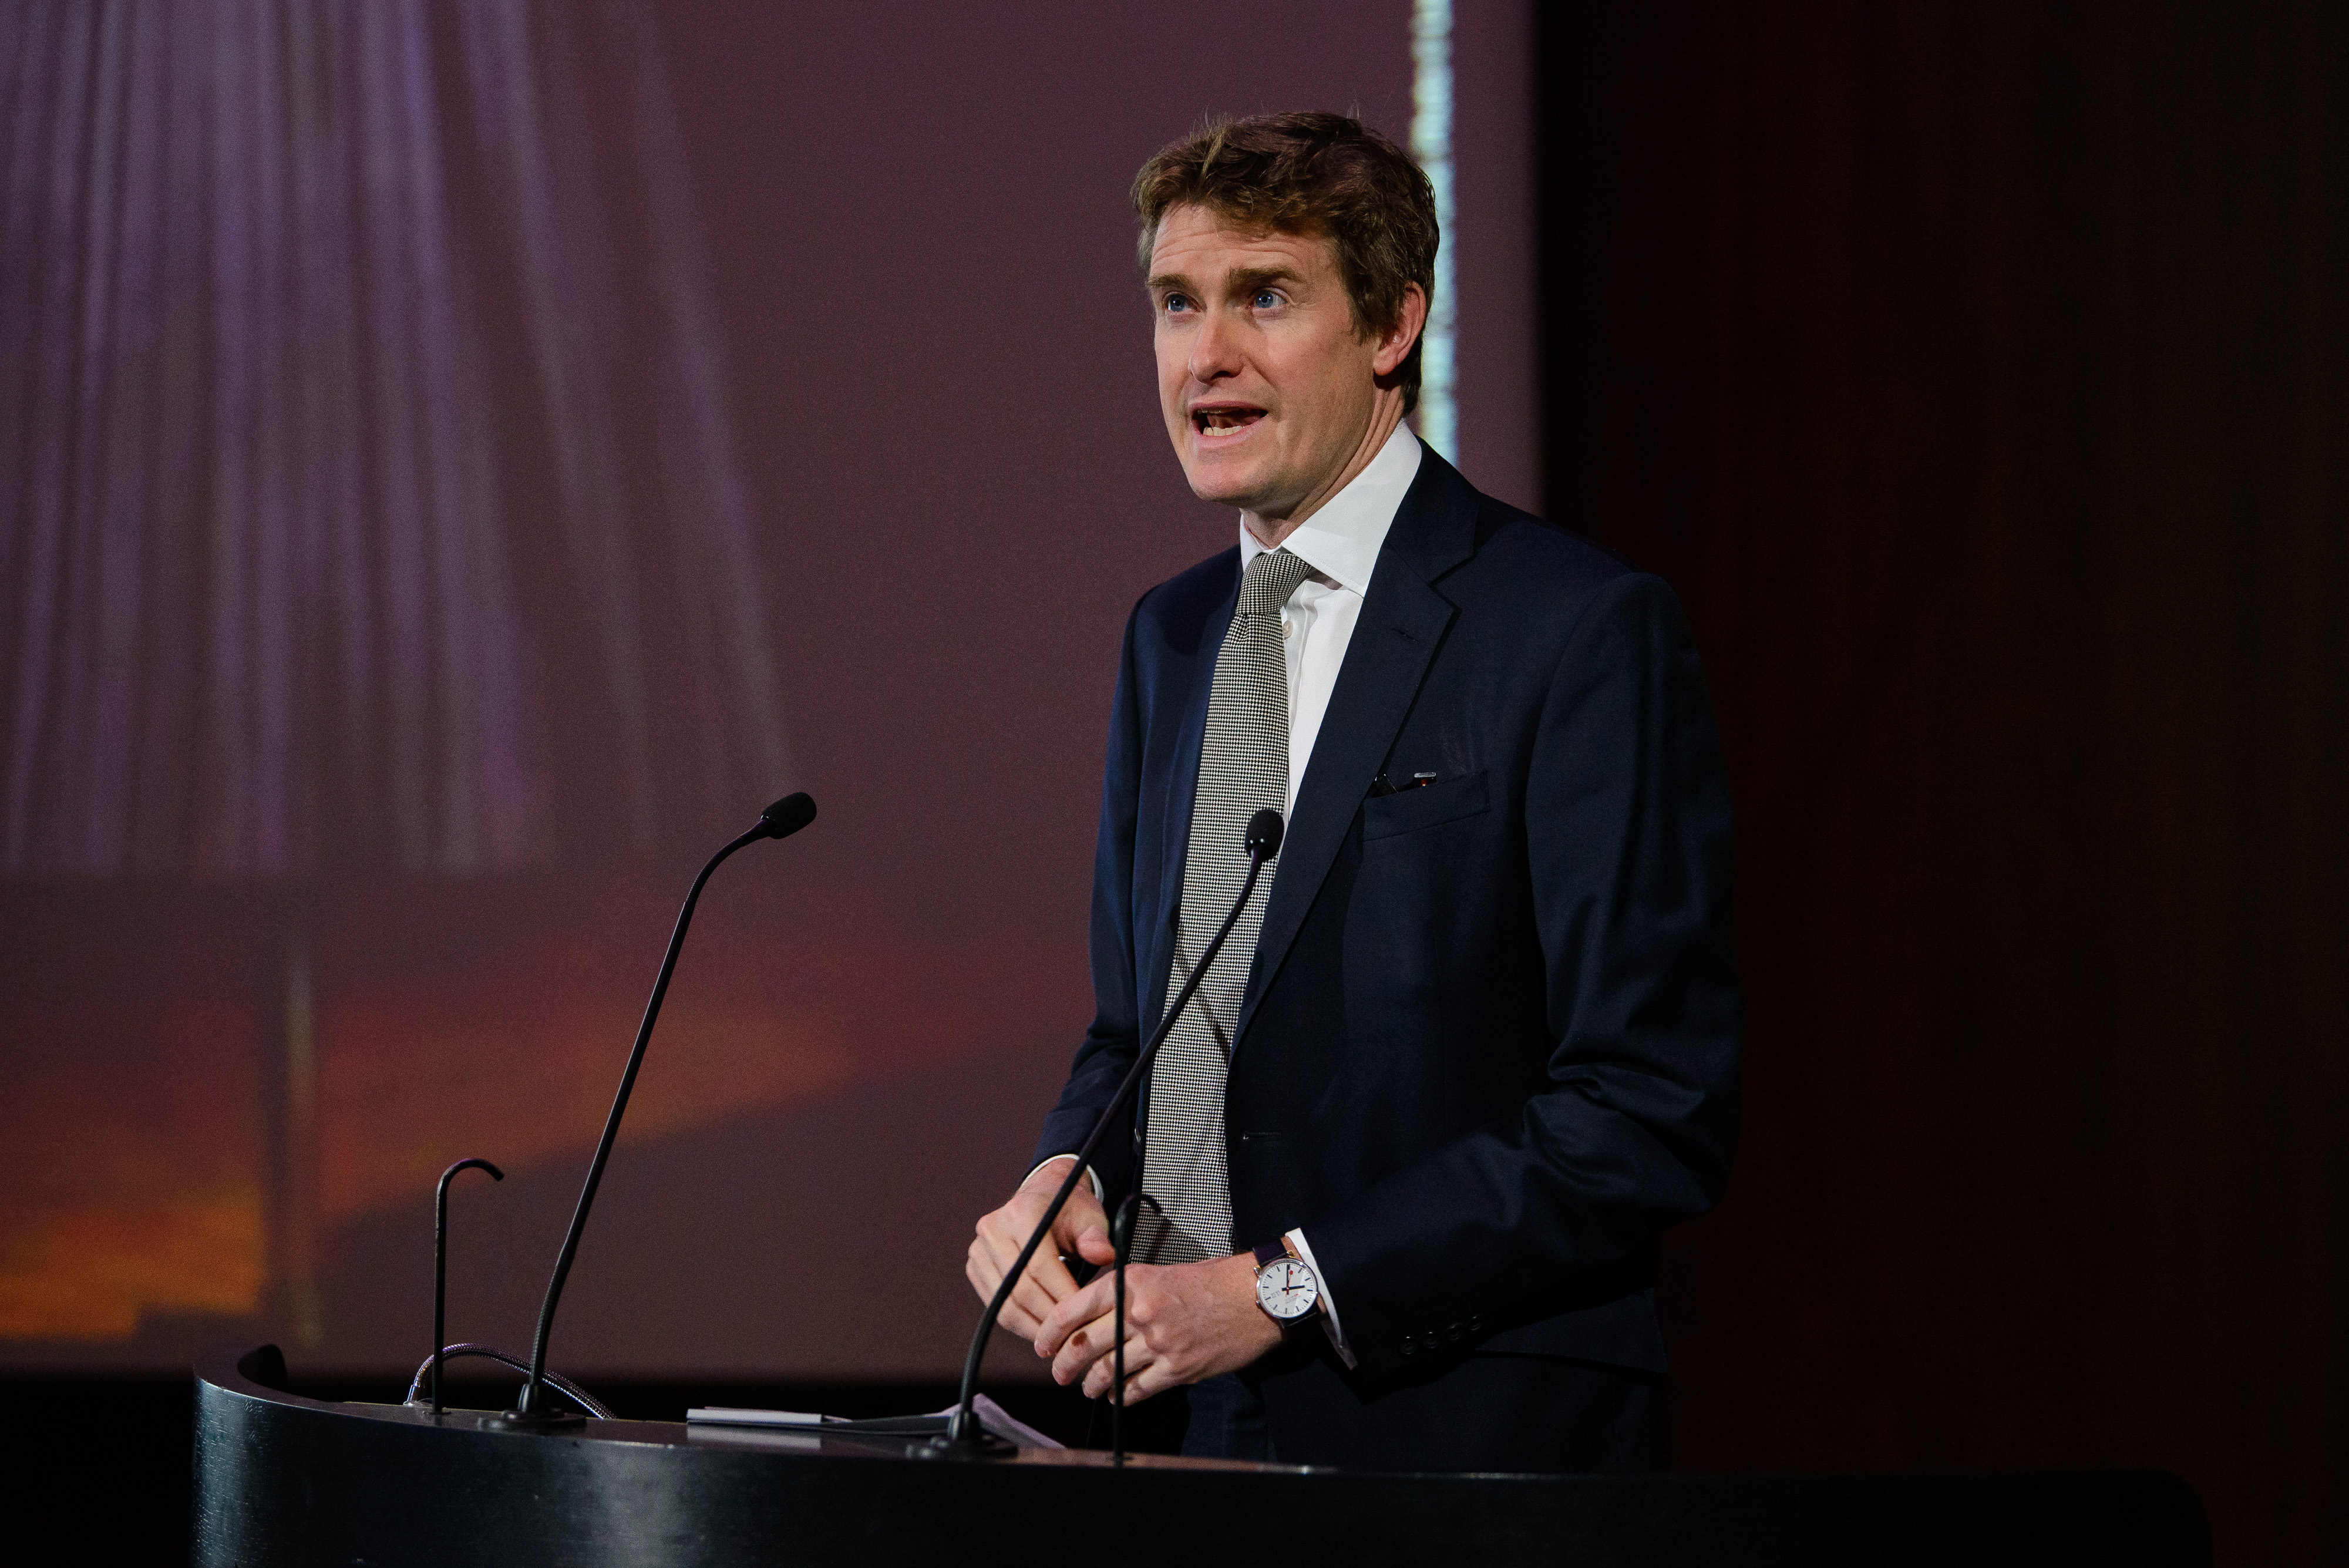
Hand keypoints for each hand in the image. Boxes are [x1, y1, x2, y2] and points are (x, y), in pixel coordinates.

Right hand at [965, 1157, 1113, 1341]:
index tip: (1083, 1313)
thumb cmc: (1069, 1213)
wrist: (1040, 1200)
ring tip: (1058, 1338)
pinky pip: (995, 1305)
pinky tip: (1039, 1330)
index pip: (1040, 1265)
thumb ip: (1096, 1238)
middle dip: (1048, 1316)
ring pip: (1004, 1302)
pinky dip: (1018, 1323)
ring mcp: (978, 1249)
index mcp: (1022, 1212)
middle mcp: (993, 1229)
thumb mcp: (1090, 1217)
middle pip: (1019, 1287)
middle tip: (1072, 1334)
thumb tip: (1105, 1256)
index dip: (1061, 1294)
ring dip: (1032, 1326)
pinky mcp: (974, 1267)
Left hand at [1033, 1252, 1281, 1404]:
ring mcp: (1159, 1343)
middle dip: (1064, 1365)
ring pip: (1107, 1372)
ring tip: (1087, 1387)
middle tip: (1058, 1373)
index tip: (1042, 1344)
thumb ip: (1126, 1290)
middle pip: (1084, 1345)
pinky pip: (1137, 1389)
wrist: (1255, 1297)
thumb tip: (1093, 1312)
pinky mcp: (1178, 1368)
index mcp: (1133, 1282)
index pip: (1075, 1308)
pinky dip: (1122, 1396)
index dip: (1052, 1331)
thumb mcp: (1160, 1272)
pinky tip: (1117, 1396)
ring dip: (1091, 1385)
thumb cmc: (1212, 1281)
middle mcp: (1140, 1312)